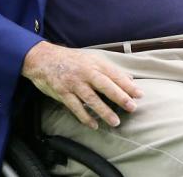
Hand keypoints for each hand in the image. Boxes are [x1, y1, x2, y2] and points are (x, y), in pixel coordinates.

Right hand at [22, 41, 143, 129]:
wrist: (43, 58)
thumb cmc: (70, 59)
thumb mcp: (90, 58)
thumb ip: (108, 69)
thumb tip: (128, 79)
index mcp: (94, 63)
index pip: (114, 74)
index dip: (127, 84)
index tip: (139, 94)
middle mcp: (85, 72)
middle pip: (105, 85)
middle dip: (119, 96)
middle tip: (132, 107)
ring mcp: (73, 83)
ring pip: (91, 98)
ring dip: (104, 111)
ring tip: (115, 121)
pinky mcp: (63, 92)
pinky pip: (75, 107)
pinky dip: (85, 117)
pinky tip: (94, 124)